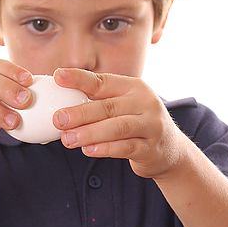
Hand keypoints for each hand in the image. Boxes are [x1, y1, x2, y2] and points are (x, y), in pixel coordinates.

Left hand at [52, 68, 185, 178]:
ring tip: (68, 139)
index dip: (79, 78)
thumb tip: (60, 104)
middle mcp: (145, 103)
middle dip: (80, 113)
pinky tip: (88, 150)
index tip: (58, 76)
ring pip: (117, 127)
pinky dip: (105, 149)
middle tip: (58, 119)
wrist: (169, 148)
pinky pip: (125, 148)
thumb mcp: (123, 105)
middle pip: (108, 106)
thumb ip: (98, 102)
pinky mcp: (151, 148)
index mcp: (133, 87)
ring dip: (89, 133)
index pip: (103, 81)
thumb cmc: (136, 123)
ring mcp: (150, 126)